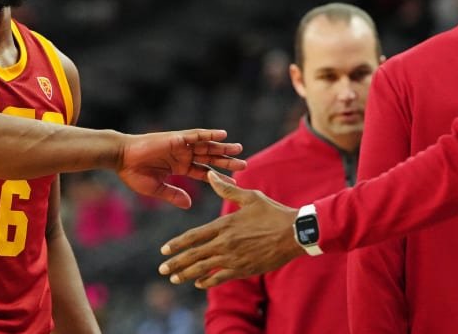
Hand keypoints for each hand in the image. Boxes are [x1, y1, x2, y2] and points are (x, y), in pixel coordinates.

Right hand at [117, 129, 244, 208]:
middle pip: (210, 158)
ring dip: (222, 148)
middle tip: (244, 165)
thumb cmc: (134, 173)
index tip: (235, 183)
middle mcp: (183, 155)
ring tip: (238, 149)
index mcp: (179, 167)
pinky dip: (209, 134)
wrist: (121, 158)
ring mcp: (181, 146)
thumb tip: (190, 205)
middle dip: (226, 162)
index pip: (204, 172)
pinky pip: (196, 135)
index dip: (219, 178)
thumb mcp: (157, 188)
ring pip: (207, 146)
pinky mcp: (176, 138)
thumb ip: (174, 195)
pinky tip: (222, 135)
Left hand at [157, 171, 304, 287]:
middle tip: (161, 269)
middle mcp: (225, 243)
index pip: (194, 236)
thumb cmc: (273, 213)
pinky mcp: (244, 269)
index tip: (163, 250)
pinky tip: (198, 283)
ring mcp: (234, 258)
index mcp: (224, 225)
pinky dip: (207, 281)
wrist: (295, 233)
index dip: (177, 243)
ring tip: (173, 278)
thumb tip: (210, 174)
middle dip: (176, 263)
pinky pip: (220, 278)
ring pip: (204, 269)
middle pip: (194, 255)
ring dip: (187, 274)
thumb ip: (227, 189)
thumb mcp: (250, 197)